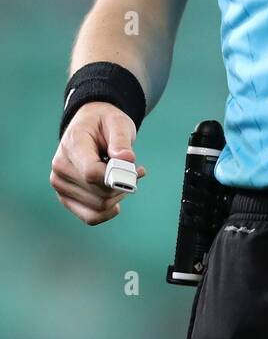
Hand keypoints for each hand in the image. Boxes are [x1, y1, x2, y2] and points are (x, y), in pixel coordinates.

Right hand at [50, 103, 146, 225]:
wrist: (89, 126)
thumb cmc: (105, 123)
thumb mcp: (118, 122)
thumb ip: (121, 140)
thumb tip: (127, 159)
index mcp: (72, 145)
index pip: (91, 173)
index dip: (116, 177)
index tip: (137, 169)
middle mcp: (60, 168)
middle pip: (99, 192)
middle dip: (124, 184)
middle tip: (137, 169)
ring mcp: (60, 185)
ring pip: (98, 207)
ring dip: (119, 195)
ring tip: (128, 177)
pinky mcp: (66, 198)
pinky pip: (91, 217)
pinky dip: (110, 209)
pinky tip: (119, 195)